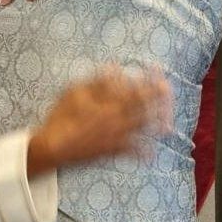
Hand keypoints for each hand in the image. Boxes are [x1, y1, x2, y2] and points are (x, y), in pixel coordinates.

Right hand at [27, 66, 172, 173]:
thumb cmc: (61, 117)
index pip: (135, 90)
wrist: (53, 148)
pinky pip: (131, 154)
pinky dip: (143, 154)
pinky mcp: (111, 151)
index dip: (148, 81)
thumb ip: (97, 80)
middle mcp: (117, 120)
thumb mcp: (74, 92)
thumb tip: (113, 66)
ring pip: (142, 130)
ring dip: (156, 126)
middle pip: (144, 109)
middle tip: (168, 94)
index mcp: (110, 104)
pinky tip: (152, 155)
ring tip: (168, 126)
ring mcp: (116, 137)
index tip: (158, 73)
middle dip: (158, 100)